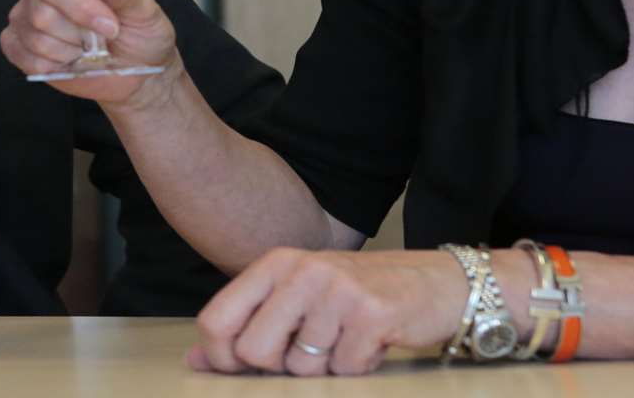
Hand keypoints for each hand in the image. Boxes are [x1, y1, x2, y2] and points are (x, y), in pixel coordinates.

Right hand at [0, 0, 177, 104]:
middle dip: (78, 35)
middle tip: (102, 39)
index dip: (79, 6)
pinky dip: (54, 66)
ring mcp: (24, 18)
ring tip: (87, 49)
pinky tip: (70, 60)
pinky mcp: (17, 45)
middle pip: (41, 13)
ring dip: (70, 52)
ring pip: (36, 39)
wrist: (136, 72)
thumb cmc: (140, 35)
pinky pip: (26, 59)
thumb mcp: (144, 12)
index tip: (109, 26)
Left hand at [185, 249, 466, 375]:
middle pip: (253, 352)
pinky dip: (357, 368)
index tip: (247, 367)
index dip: (223, 359)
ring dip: (325, 368)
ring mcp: (337, 290)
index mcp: (276, 264)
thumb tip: (196, 359)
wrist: (437, 283)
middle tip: (310, 352)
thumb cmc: (358, 295)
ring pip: (301, 369)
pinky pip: (342, 370)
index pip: (216, 320)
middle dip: (279, 368)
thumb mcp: (297, 299)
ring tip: (346, 341)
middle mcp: (302, 270)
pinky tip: (370, 344)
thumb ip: (247, 325)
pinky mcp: (371, 314)